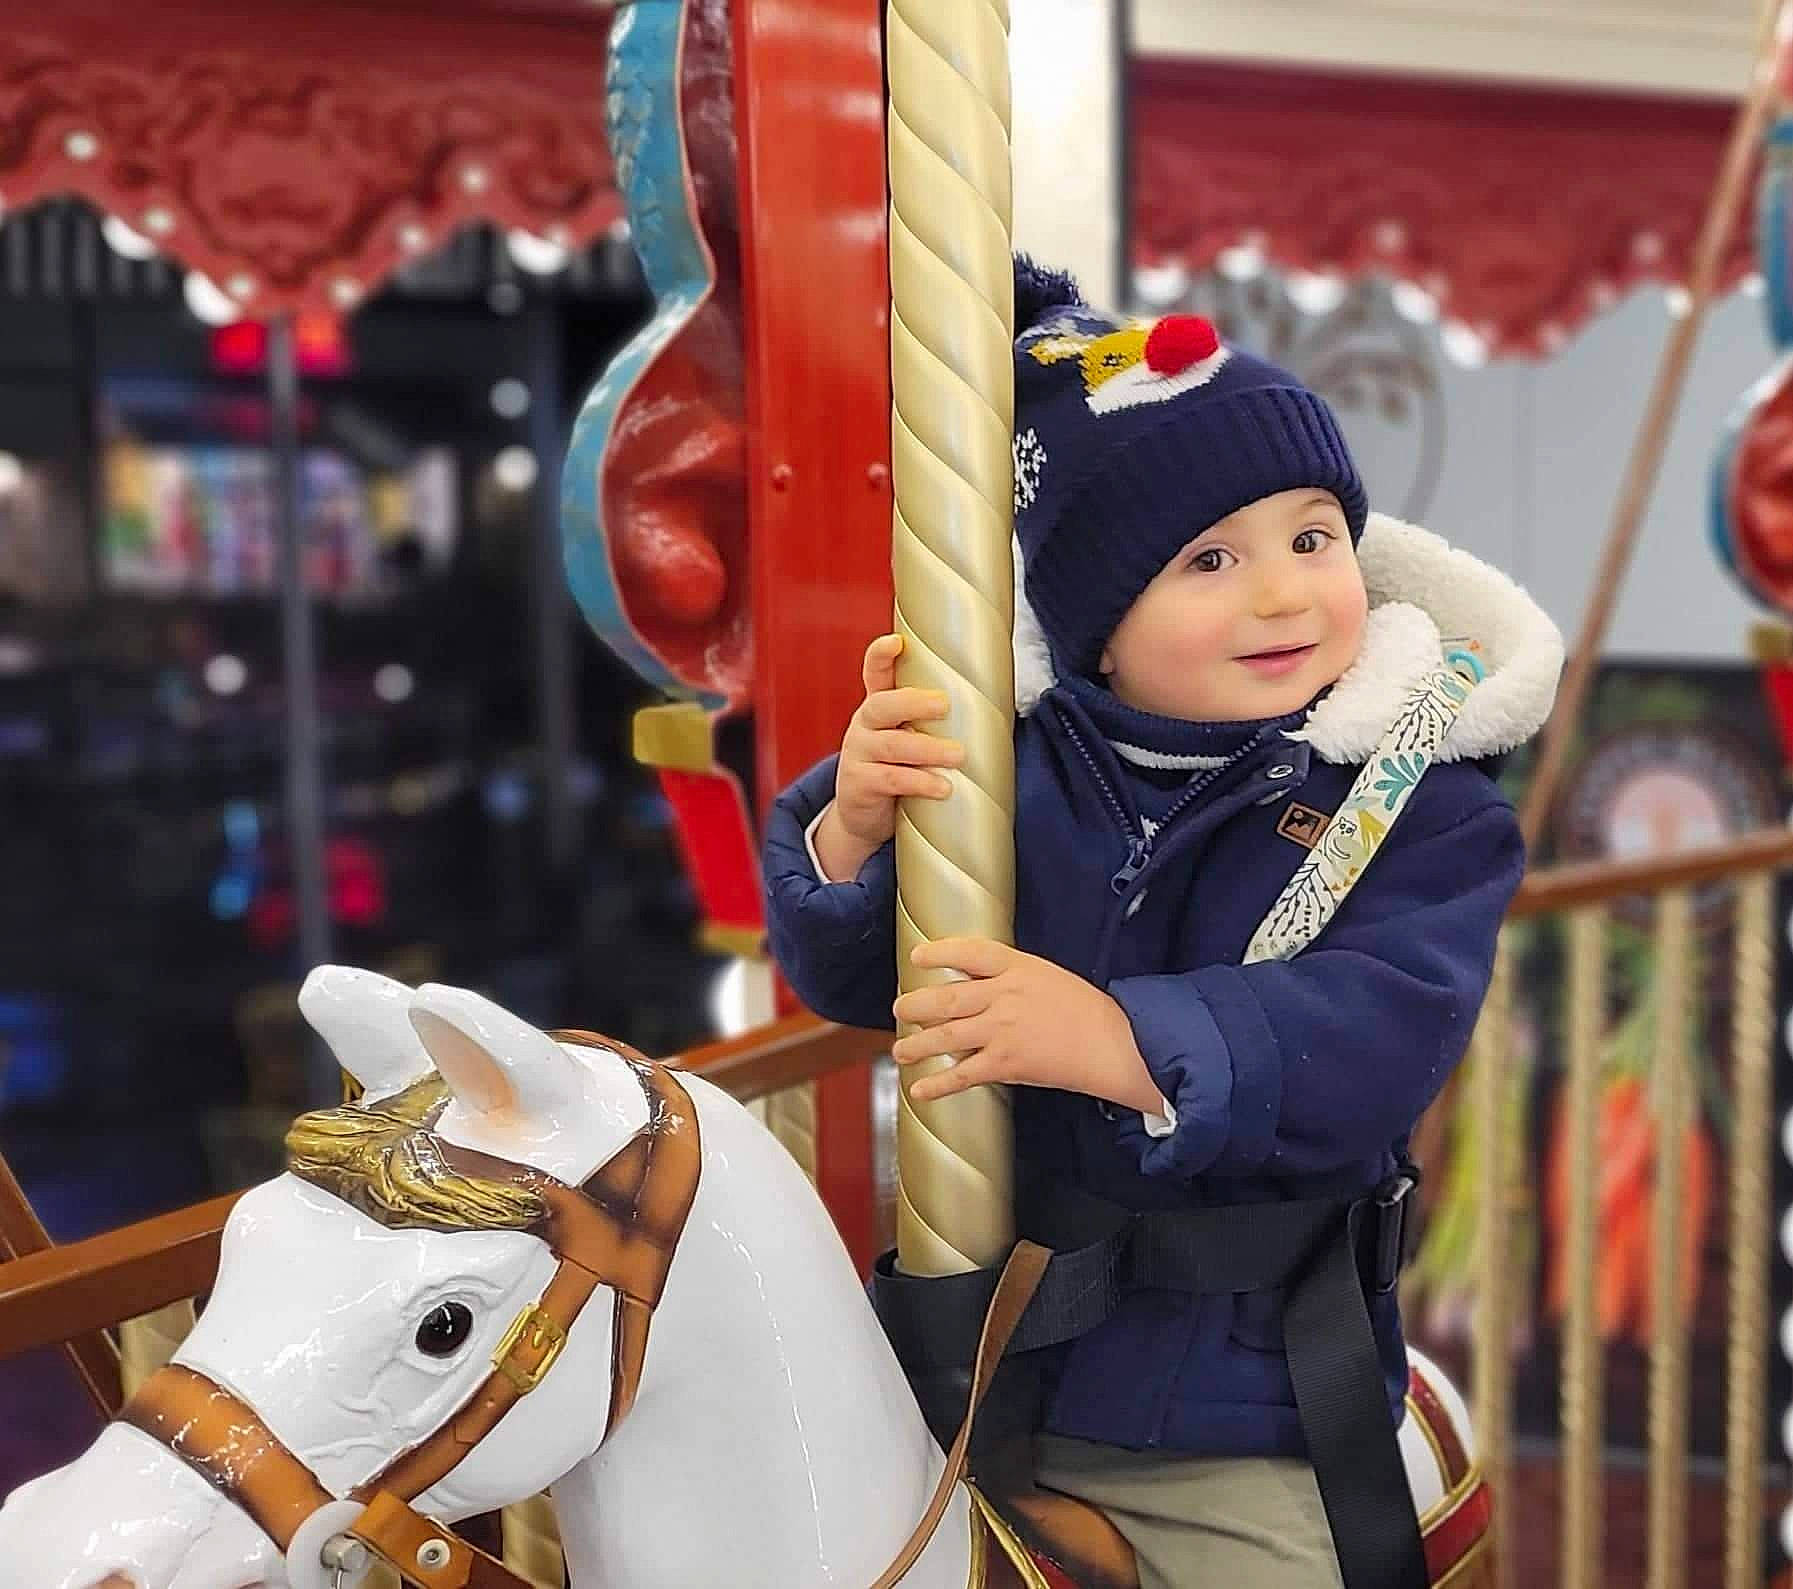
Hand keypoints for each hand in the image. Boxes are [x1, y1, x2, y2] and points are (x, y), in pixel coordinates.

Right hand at [814, 633, 961, 879]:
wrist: (861, 816)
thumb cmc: (894, 768)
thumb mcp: (905, 737)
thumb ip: (931, 721)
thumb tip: (991, 705)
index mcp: (878, 707)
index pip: (875, 673)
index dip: (881, 656)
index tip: (896, 642)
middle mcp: (864, 725)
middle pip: (884, 705)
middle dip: (914, 702)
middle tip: (945, 704)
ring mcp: (859, 754)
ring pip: (892, 745)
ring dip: (928, 749)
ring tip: (958, 756)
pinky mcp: (859, 784)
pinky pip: (891, 780)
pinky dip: (920, 782)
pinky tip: (942, 787)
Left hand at [890, 938, 1163, 1111]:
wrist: (1114, 1044)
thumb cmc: (1086, 1011)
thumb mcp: (1048, 977)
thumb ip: (1012, 978)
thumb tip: (979, 988)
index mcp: (1018, 967)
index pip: (970, 952)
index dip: (940, 952)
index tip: (918, 955)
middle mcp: (1004, 995)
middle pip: (947, 997)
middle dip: (916, 1005)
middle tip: (900, 1009)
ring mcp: (1003, 1029)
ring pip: (946, 1035)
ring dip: (917, 1044)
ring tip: (900, 1050)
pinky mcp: (1007, 1062)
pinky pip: (963, 1074)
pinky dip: (938, 1084)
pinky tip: (921, 1090)